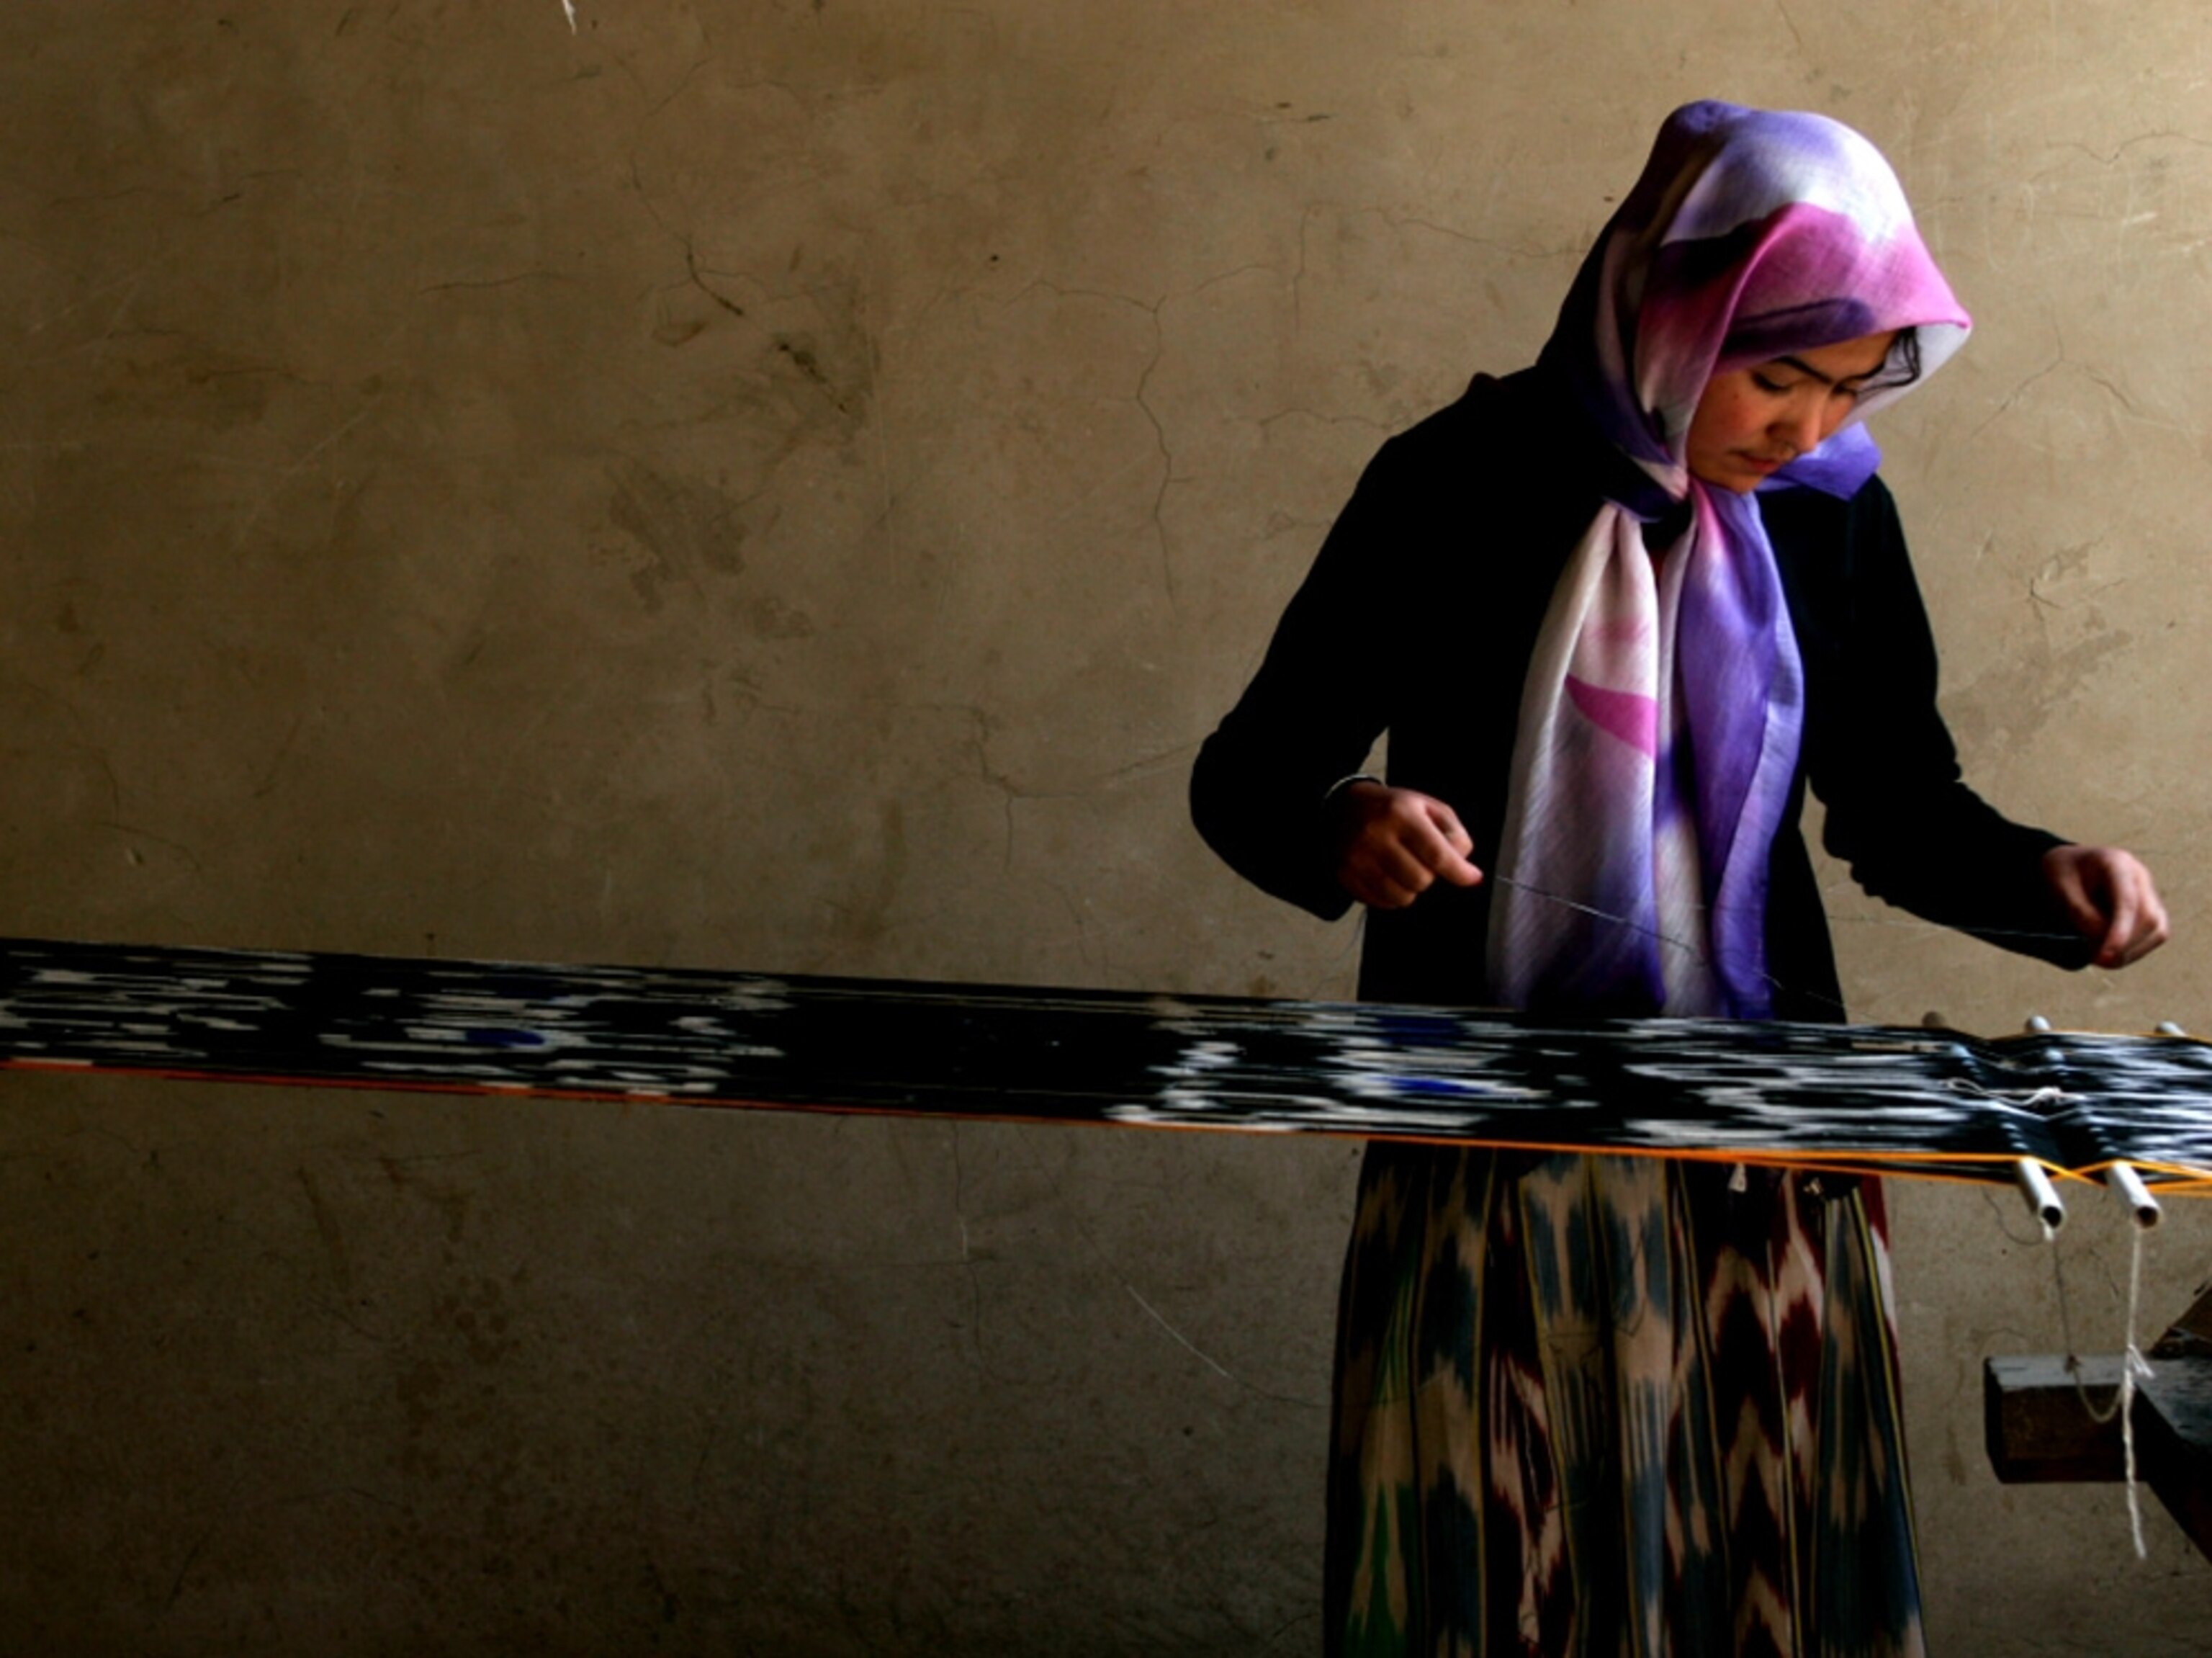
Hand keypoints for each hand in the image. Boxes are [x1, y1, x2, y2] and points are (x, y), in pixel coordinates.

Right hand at [1333, 782, 1483, 908]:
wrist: (1345, 807)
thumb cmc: (1393, 809)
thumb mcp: (1429, 807)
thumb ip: (1453, 833)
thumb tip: (1464, 866)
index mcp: (1401, 814)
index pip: (1437, 855)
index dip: (1460, 872)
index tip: (1472, 877)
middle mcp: (1377, 836)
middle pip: (1421, 880)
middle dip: (1430, 875)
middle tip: (1422, 861)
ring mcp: (1358, 859)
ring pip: (1402, 897)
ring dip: (1411, 888)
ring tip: (1405, 869)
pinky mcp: (1346, 876)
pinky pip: (1381, 903)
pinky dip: (1392, 896)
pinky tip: (1389, 876)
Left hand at [2041, 844, 2169, 968]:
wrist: (2070, 864)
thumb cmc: (2064, 872)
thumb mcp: (2060, 888)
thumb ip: (2080, 913)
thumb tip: (2103, 943)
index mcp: (2117, 863)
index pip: (2127, 902)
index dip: (2120, 932)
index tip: (2106, 955)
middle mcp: (2140, 878)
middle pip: (2149, 919)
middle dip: (2125, 946)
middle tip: (2095, 959)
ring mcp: (2149, 894)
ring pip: (2157, 931)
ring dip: (2130, 951)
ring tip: (2098, 955)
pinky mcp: (2151, 909)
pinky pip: (2153, 936)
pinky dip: (2132, 950)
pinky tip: (2109, 951)